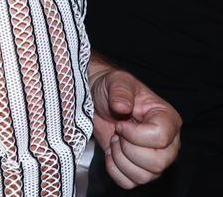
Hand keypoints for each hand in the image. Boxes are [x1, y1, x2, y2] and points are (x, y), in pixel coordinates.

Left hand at [90, 61, 181, 187]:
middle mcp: (167, 143)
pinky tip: (111, 153)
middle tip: (118, 133)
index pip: (160, 139)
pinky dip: (115, 170)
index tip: (121, 124)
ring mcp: (154, 158)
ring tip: (115, 141)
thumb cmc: (111, 89)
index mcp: (167, 120)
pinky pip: (129, 182)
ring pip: (144, 176)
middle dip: (128, 149)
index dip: (135, 134)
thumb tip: (122, 107)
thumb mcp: (116, 82)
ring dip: (120, 159)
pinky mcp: (138, 169)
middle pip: (157, 163)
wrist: (96, 99)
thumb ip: (120, 91)